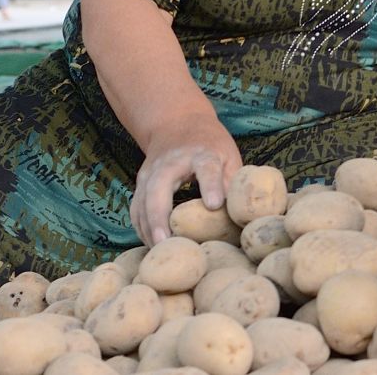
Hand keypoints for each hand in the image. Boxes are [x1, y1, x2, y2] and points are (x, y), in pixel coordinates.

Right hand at [130, 115, 241, 244]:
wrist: (177, 123)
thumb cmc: (210, 144)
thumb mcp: (228, 155)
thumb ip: (231, 182)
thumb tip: (241, 214)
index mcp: (201, 153)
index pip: (206, 168)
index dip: (210, 186)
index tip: (214, 204)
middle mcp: (170, 163)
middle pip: (159, 188)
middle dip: (159, 216)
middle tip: (164, 243)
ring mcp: (151, 172)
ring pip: (142, 201)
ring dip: (147, 228)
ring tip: (157, 253)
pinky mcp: (140, 183)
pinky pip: (136, 208)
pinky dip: (141, 227)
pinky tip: (150, 245)